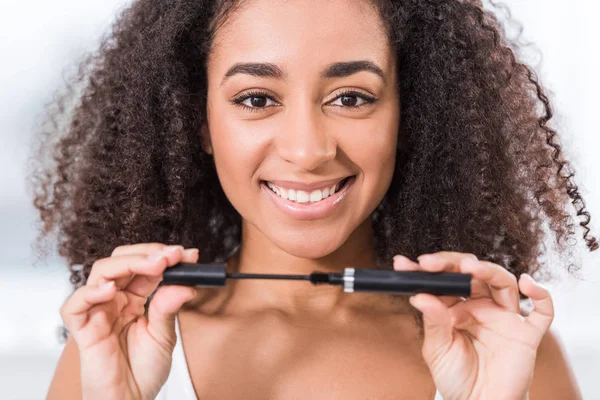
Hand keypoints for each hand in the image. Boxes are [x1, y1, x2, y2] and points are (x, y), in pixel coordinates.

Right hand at [60, 243, 198, 399]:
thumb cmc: (144, 371)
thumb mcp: (164, 335)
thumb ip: (169, 308)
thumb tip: (184, 283)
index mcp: (135, 298)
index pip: (146, 266)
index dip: (165, 256)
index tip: (188, 254)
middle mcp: (116, 300)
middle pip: (122, 260)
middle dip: (148, 253)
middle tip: (172, 255)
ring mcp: (98, 312)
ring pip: (101, 272)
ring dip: (129, 262)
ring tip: (155, 265)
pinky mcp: (83, 330)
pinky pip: (74, 305)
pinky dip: (90, 293)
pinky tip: (111, 290)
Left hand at [393, 251, 552, 399]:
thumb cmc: (456, 378)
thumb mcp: (437, 349)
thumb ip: (433, 322)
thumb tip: (420, 296)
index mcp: (457, 308)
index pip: (444, 280)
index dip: (427, 271)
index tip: (403, 264)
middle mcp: (482, 308)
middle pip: (473, 274)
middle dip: (453, 263)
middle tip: (431, 263)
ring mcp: (505, 319)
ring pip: (503, 283)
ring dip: (488, 270)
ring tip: (471, 266)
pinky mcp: (526, 335)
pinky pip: (543, 311)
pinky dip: (541, 294)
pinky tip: (527, 283)